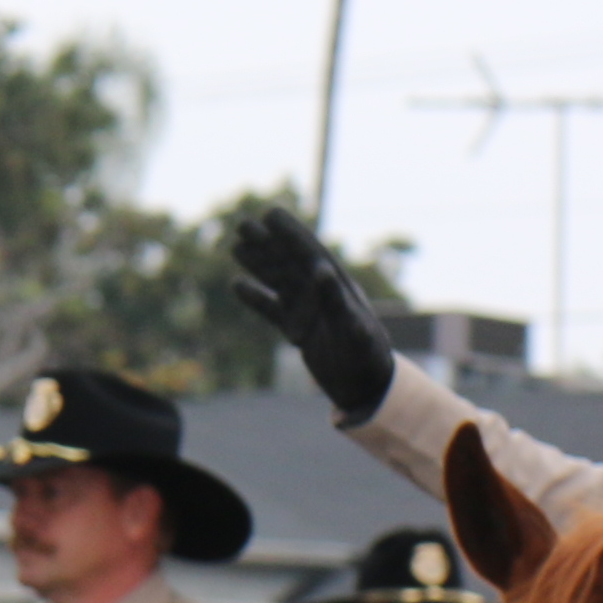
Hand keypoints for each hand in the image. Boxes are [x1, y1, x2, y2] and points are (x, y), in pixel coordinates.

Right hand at [224, 207, 397, 423]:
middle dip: (268, 243)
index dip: (291, 233)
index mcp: (338, 287)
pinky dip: (256, 298)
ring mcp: (309, 311)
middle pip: (290, 262)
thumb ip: (336, 300)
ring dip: (259, 263)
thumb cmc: (366, 359)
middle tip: (242, 224)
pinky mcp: (298, 330)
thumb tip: (320, 270)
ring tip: (236, 245)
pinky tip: (237, 284)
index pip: (310, 254)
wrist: (366, 388)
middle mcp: (321, 294)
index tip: (271, 214)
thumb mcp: (353, 329)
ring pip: (279, 280)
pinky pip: (272, 309)